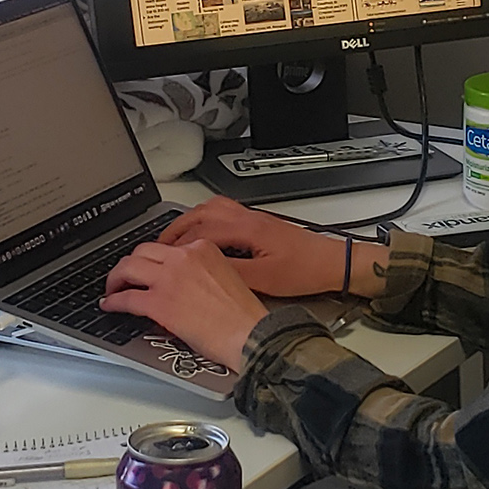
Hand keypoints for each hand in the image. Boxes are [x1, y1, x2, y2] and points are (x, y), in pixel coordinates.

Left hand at [102, 238, 265, 367]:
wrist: (250, 334)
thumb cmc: (243, 315)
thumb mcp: (225, 276)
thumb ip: (200, 271)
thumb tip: (178, 283)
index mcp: (202, 248)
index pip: (166, 246)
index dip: (152, 259)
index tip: (147, 268)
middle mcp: (183, 257)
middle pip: (142, 251)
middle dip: (129, 264)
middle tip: (124, 276)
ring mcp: (169, 279)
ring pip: (128, 268)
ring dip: (115, 278)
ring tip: (112, 289)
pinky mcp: (159, 303)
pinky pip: (126, 297)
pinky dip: (113, 301)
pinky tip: (110, 305)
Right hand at [157, 196, 346, 297]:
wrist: (332, 263)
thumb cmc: (304, 270)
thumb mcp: (264, 279)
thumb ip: (231, 272)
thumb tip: (201, 272)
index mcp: (246, 229)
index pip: (200, 233)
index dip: (176, 247)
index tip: (160, 259)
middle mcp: (247, 217)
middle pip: (200, 214)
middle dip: (175, 229)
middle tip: (157, 246)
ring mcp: (253, 218)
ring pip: (211, 208)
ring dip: (189, 221)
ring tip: (174, 238)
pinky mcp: (258, 223)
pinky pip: (223, 212)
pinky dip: (205, 219)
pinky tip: (202, 233)